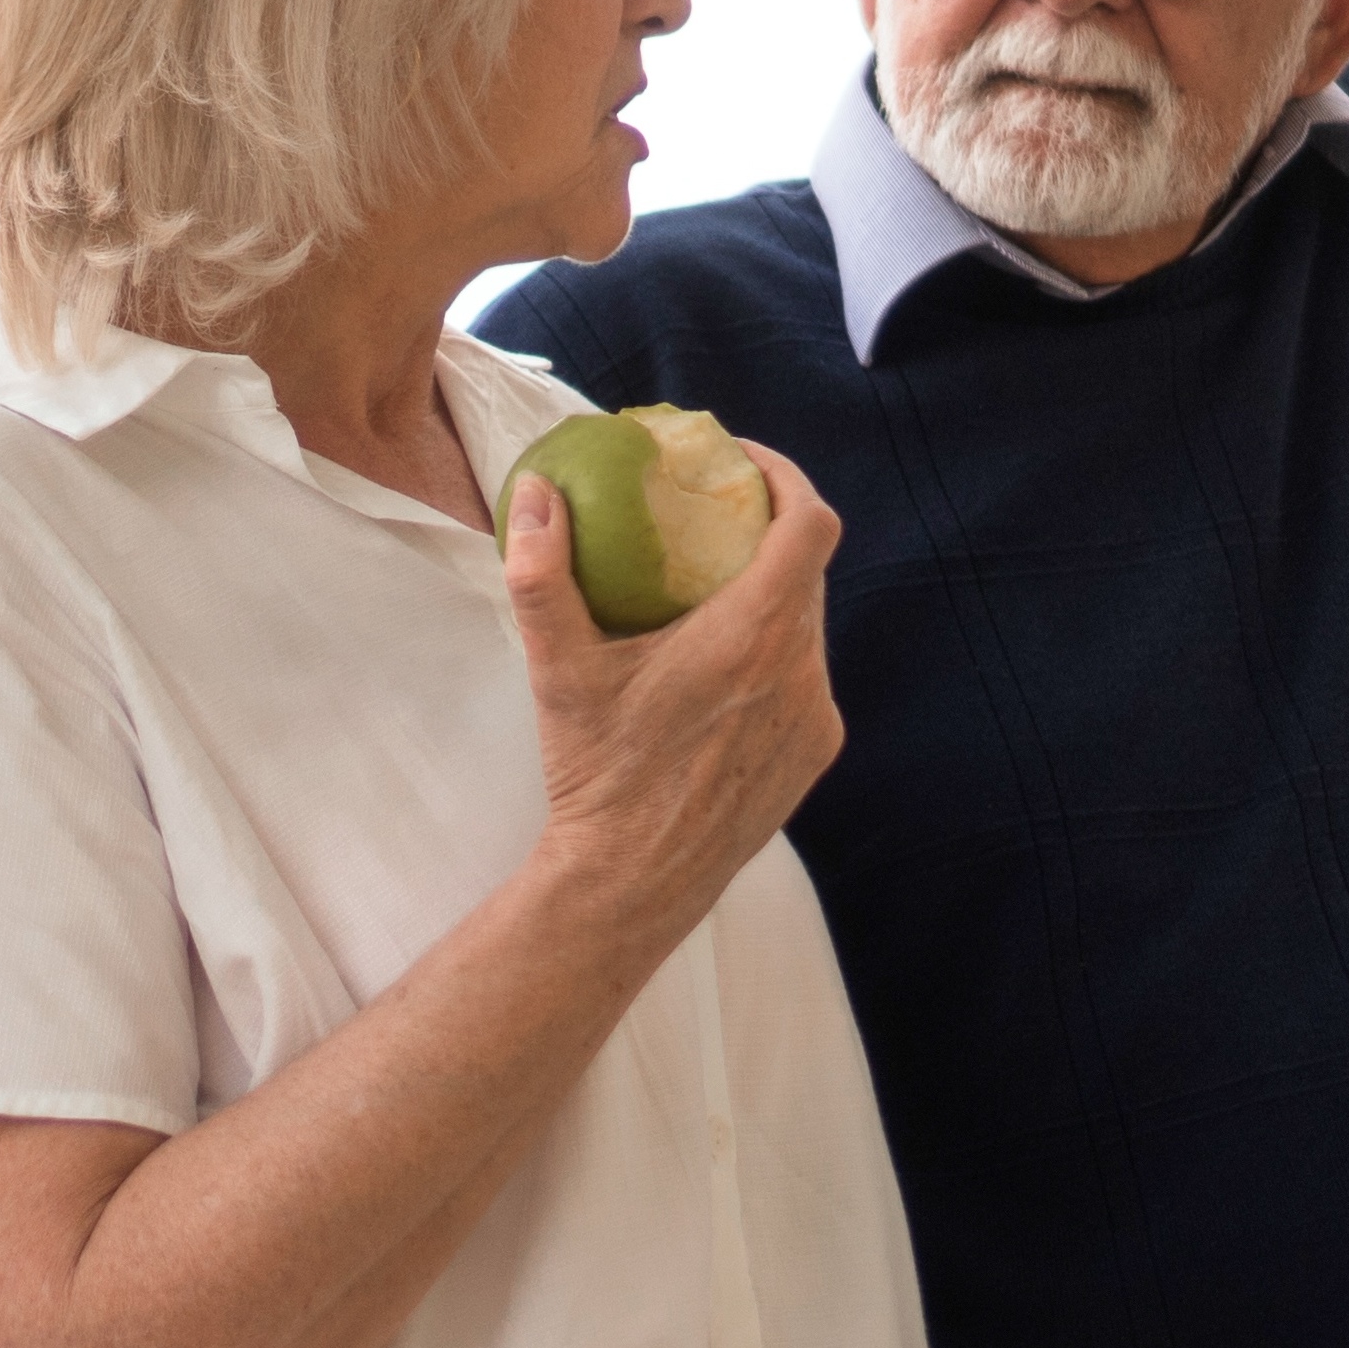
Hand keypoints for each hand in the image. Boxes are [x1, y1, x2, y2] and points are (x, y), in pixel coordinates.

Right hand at [504, 441, 842, 940]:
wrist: (631, 883)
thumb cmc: (597, 774)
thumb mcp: (559, 669)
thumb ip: (542, 574)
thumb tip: (532, 493)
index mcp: (754, 636)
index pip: (810, 523)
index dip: (785, 477)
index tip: (742, 464)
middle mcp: (802, 673)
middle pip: (808, 572)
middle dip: (767, 536)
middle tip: (713, 520)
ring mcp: (816, 720)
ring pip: (808, 630)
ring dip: (771, 600)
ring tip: (712, 594)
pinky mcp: (815, 757)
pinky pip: (805, 682)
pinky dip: (773, 657)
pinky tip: (722, 668)